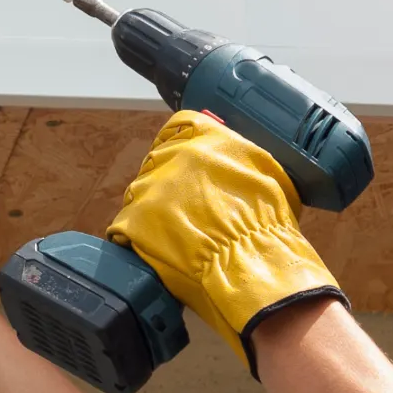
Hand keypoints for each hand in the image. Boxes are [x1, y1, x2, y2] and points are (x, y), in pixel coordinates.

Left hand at [107, 112, 345, 369]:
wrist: (253, 264)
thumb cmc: (267, 226)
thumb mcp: (266, 175)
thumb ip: (238, 160)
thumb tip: (226, 162)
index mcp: (207, 139)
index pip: (178, 128)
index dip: (178, 147)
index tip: (181, 164)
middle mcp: (175, 156)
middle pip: (156, 162)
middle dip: (166, 184)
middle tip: (183, 211)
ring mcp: (151, 187)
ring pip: (140, 194)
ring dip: (152, 211)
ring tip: (174, 236)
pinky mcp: (134, 220)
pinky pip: (125, 226)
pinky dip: (137, 239)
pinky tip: (157, 251)